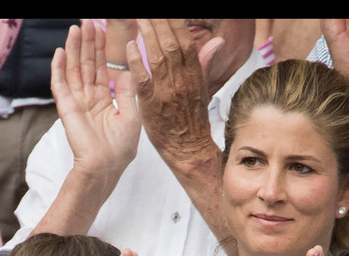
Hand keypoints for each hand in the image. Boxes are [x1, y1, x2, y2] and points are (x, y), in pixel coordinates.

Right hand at [52, 21, 140, 181]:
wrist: (106, 168)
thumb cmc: (120, 149)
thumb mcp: (131, 116)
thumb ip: (128, 92)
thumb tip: (127, 71)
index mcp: (104, 100)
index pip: (102, 68)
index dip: (101, 49)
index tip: (102, 29)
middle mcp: (89, 99)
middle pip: (87, 64)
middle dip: (87, 43)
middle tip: (87, 21)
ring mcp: (77, 102)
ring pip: (74, 70)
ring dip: (74, 49)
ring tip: (75, 28)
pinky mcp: (67, 108)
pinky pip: (60, 85)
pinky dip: (58, 69)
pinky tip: (60, 52)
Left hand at [132, 19, 222, 168]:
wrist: (188, 149)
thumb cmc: (192, 118)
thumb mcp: (202, 89)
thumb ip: (205, 63)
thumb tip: (218, 42)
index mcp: (195, 75)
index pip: (186, 42)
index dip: (176, 23)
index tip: (165, 13)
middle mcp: (182, 81)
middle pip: (171, 45)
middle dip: (160, 24)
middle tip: (149, 12)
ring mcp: (166, 92)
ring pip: (158, 58)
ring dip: (148, 36)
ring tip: (140, 18)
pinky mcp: (151, 105)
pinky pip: (143, 80)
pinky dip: (137, 62)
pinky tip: (130, 46)